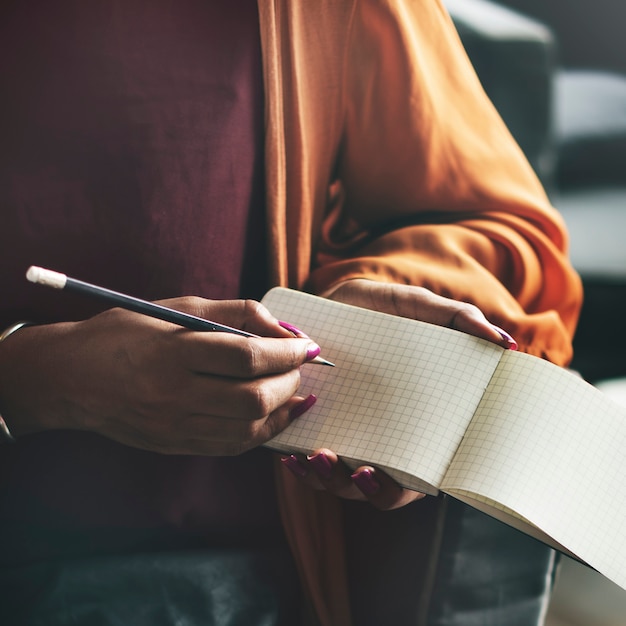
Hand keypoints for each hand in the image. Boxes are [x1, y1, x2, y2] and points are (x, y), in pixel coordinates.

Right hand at [0, 297, 320, 454]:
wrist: (71, 378)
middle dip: (290, 382)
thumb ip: (235, 314)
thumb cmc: (126, 332)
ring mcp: (173, 427)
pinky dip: (262, 431)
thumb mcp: (178, 308)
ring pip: (248, 430)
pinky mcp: (174, 445)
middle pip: (254, 399)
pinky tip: (275, 414)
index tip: (307, 345)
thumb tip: (284, 330)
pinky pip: (231, 446)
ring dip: (284, 410)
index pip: (247, 357)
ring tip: (296, 391)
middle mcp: (174, 395)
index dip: (287, 351)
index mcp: (173, 352)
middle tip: (299, 365)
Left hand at [281, 279, 516, 508]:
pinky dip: (300, 467)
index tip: (400, 476)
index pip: (421, 471)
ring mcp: (346, 437)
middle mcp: (380, 438)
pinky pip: (306, 463)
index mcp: (414, 421)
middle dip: (368, 488)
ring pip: (340, 482)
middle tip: (357, 470)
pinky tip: (292, 454)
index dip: (411, 484)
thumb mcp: (417, 307)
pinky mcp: (312, 430)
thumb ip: (457, 319)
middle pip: (381, 488)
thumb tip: (506, 344)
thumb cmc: (381, 310)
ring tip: (318, 456)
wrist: (332, 300)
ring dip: (328, 480)